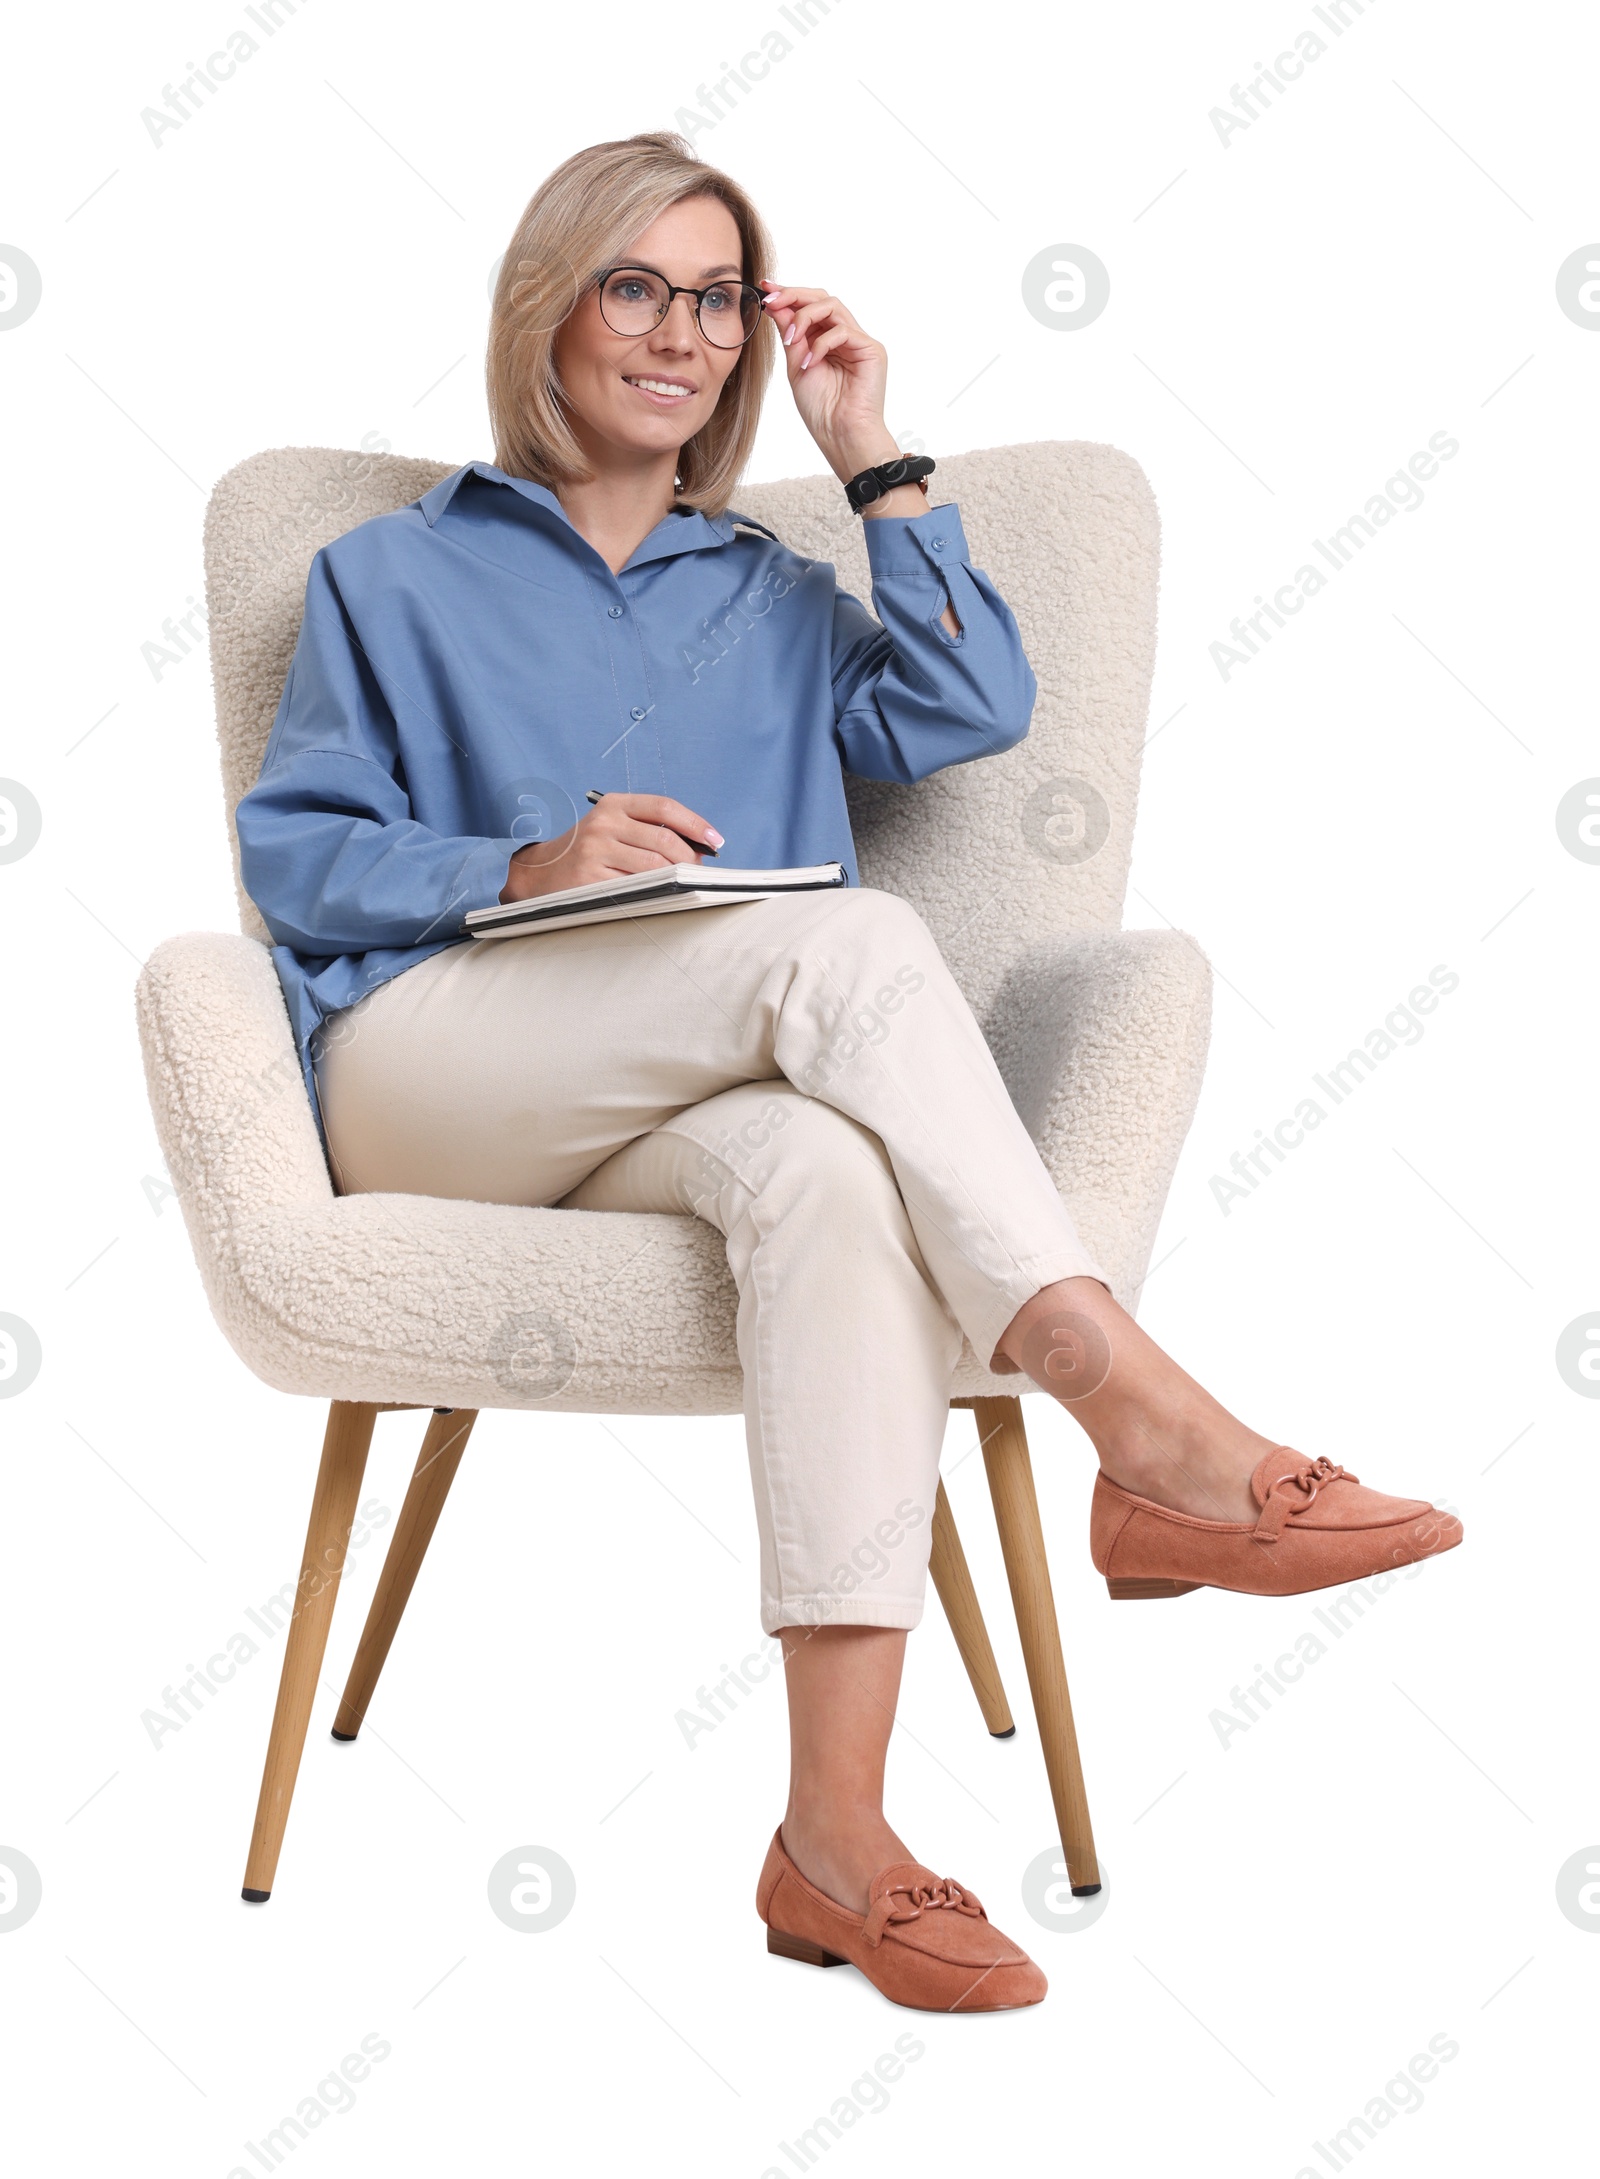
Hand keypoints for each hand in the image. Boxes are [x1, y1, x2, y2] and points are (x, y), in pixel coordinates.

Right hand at [499, 793, 722, 903]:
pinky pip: (635, 887)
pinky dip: (654, 892)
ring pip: (654, 866)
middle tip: (699, 870)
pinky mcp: (590, 880)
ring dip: (676, 877)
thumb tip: (699, 846)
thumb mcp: (612, 826)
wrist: (541, 871)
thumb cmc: (588, 850)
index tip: (715, 840)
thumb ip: (648, 829)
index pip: (664, 807)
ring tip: (682, 883)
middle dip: (690, 858)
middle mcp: (603, 824)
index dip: (695, 824)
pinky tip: (659, 894)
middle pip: (664, 839)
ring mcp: (595, 852)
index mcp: (613, 804)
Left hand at [759, 281, 903, 484]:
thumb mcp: (797, 365)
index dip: (788, 294)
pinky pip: (843, 331)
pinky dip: (822, 343)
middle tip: (772, 300)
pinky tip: (811, 362)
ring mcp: (859, 342)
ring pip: (832, 306)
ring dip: (804, 316)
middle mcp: (845, 337)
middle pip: (822, 298)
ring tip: (791, 339)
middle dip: (794, 295)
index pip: (810, 306)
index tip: (765, 289)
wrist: (840, 435)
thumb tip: (776, 305)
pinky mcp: (871, 350)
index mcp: (827, 340)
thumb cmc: (821, 410)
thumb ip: (790, 334)